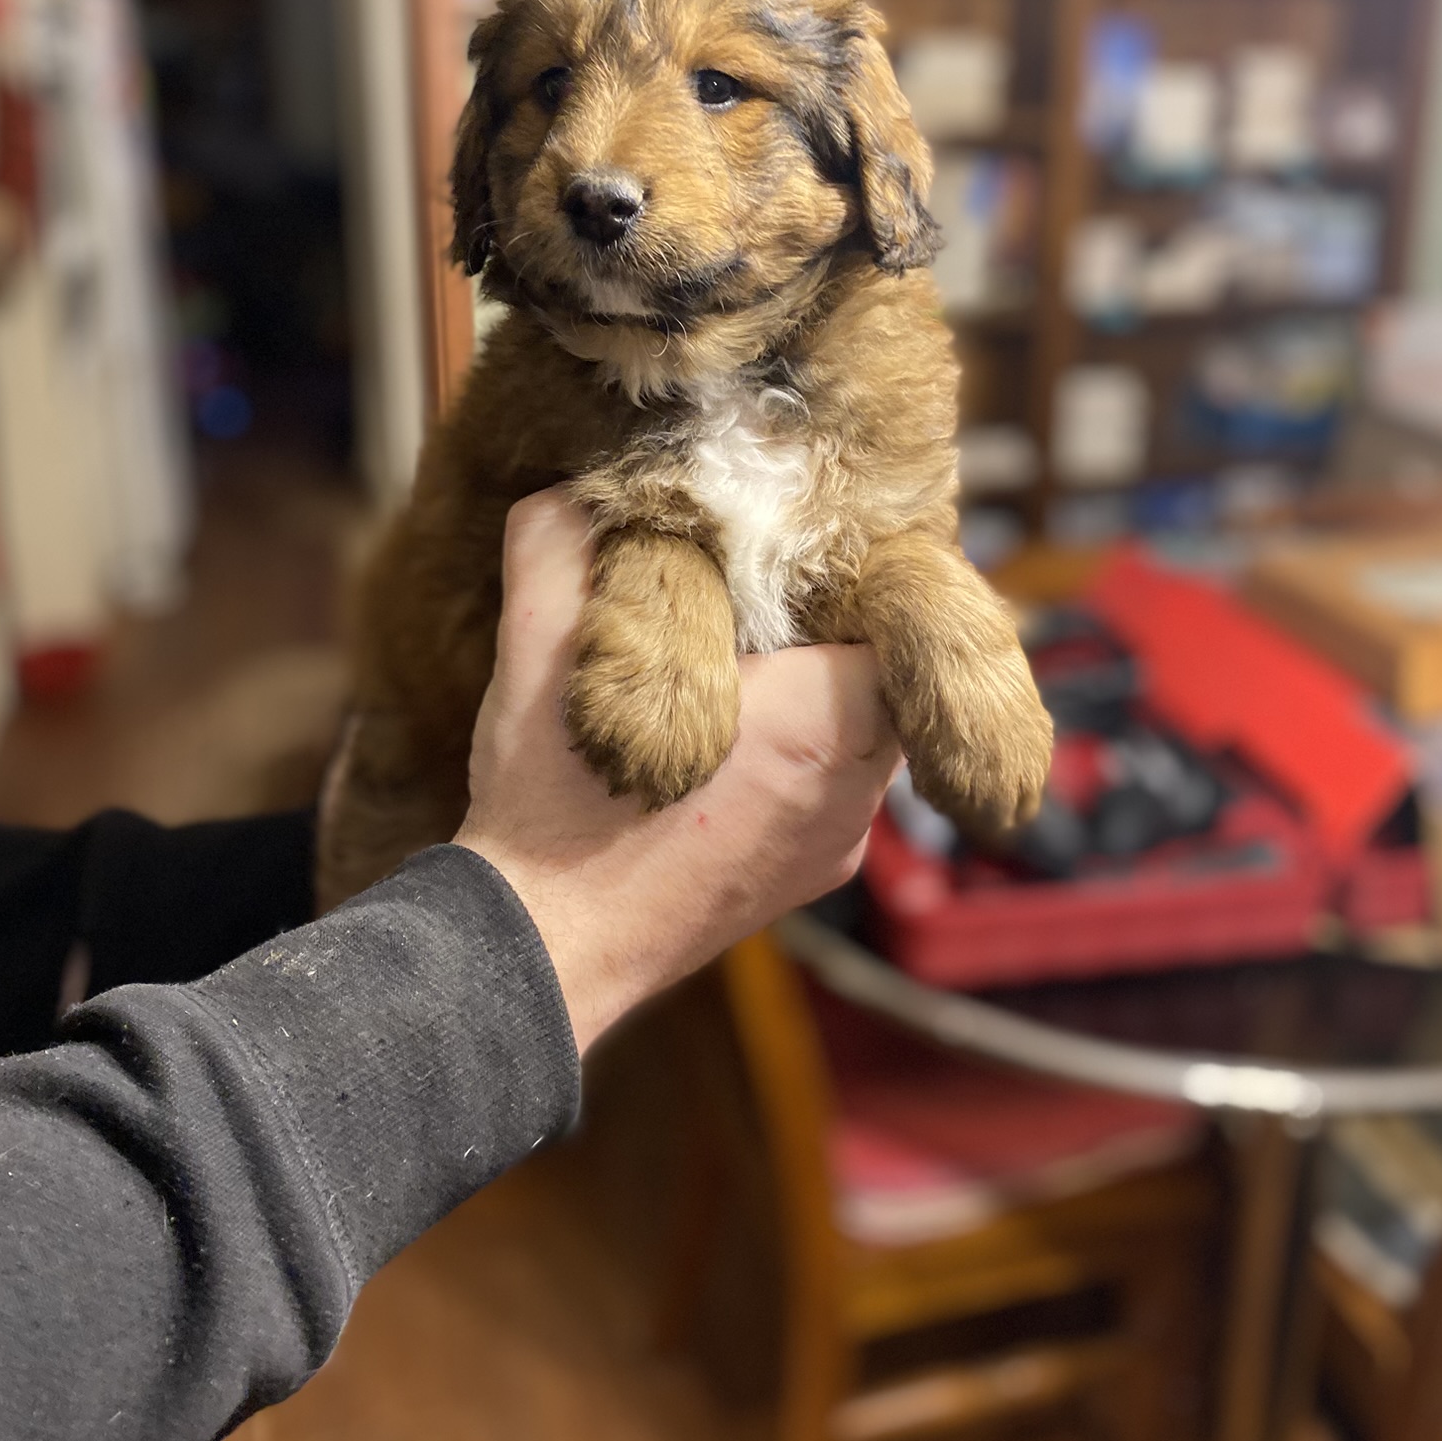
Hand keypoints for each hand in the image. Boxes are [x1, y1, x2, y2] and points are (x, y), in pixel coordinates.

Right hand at [455, 491, 898, 1052]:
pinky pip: (828, 787)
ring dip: (811, 691)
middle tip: (762, 588)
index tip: (809, 545)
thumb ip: (560, 544)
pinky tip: (718, 736)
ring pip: (859, 733)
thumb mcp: (535, 650)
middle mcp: (852, 795)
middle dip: (831, 626)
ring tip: (734, 660)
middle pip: (886, 672)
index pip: (906, 614)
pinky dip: (792, 750)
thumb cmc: (549, 806)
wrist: (535, 952)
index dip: (861, 568)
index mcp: (819, 725)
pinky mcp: (803, 880)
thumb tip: (580, 489)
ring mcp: (833, 847)